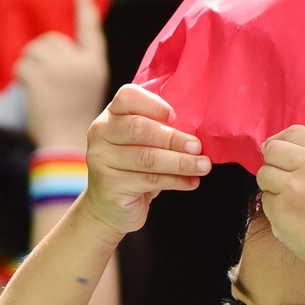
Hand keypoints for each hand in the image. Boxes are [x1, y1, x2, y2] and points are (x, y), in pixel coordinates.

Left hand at [16, 0, 109, 148]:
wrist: (65, 145)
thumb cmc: (73, 121)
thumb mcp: (85, 90)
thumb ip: (74, 67)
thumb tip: (49, 47)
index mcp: (94, 66)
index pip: (90, 31)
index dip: (85, 10)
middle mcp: (79, 63)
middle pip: (52, 40)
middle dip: (42, 55)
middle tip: (45, 80)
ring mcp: (59, 69)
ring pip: (35, 50)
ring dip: (30, 65)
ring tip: (39, 87)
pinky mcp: (40, 77)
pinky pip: (23, 64)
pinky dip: (22, 76)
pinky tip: (30, 93)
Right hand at [84, 83, 208, 238]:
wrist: (108, 208)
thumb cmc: (132, 170)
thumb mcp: (141, 145)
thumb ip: (159, 132)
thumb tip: (197, 133)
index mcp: (111, 115)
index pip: (128, 96)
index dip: (154, 104)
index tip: (175, 117)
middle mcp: (101, 133)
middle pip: (139, 128)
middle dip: (173, 138)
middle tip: (198, 147)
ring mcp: (101, 160)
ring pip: (147, 157)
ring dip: (180, 162)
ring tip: (203, 166)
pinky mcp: (110, 185)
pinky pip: (149, 180)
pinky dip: (175, 180)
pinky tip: (192, 182)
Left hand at [254, 128, 304, 281]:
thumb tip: (280, 146)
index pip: (293, 131)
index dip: (283, 142)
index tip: (281, 155)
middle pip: (272, 149)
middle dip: (274, 163)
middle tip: (285, 180)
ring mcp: (293, 186)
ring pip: (263, 174)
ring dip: (272, 186)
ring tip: (293, 201)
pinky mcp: (280, 208)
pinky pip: (266, 200)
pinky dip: (275, 209)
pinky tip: (295, 218)